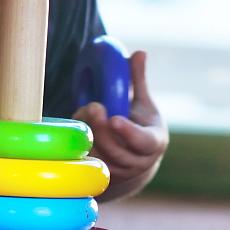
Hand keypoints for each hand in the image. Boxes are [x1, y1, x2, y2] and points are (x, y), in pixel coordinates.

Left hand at [79, 50, 167, 199]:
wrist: (136, 157)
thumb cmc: (140, 123)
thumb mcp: (143, 103)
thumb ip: (139, 80)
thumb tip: (139, 52)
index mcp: (153, 142)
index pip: (144, 142)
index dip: (128, 132)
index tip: (114, 118)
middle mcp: (139, 163)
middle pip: (117, 149)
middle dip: (101, 128)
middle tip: (91, 105)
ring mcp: (120, 173)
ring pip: (100, 157)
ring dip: (88, 134)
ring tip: (82, 111)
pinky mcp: (103, 177)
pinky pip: (88, 163)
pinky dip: (80, 144)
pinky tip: (76, 126)